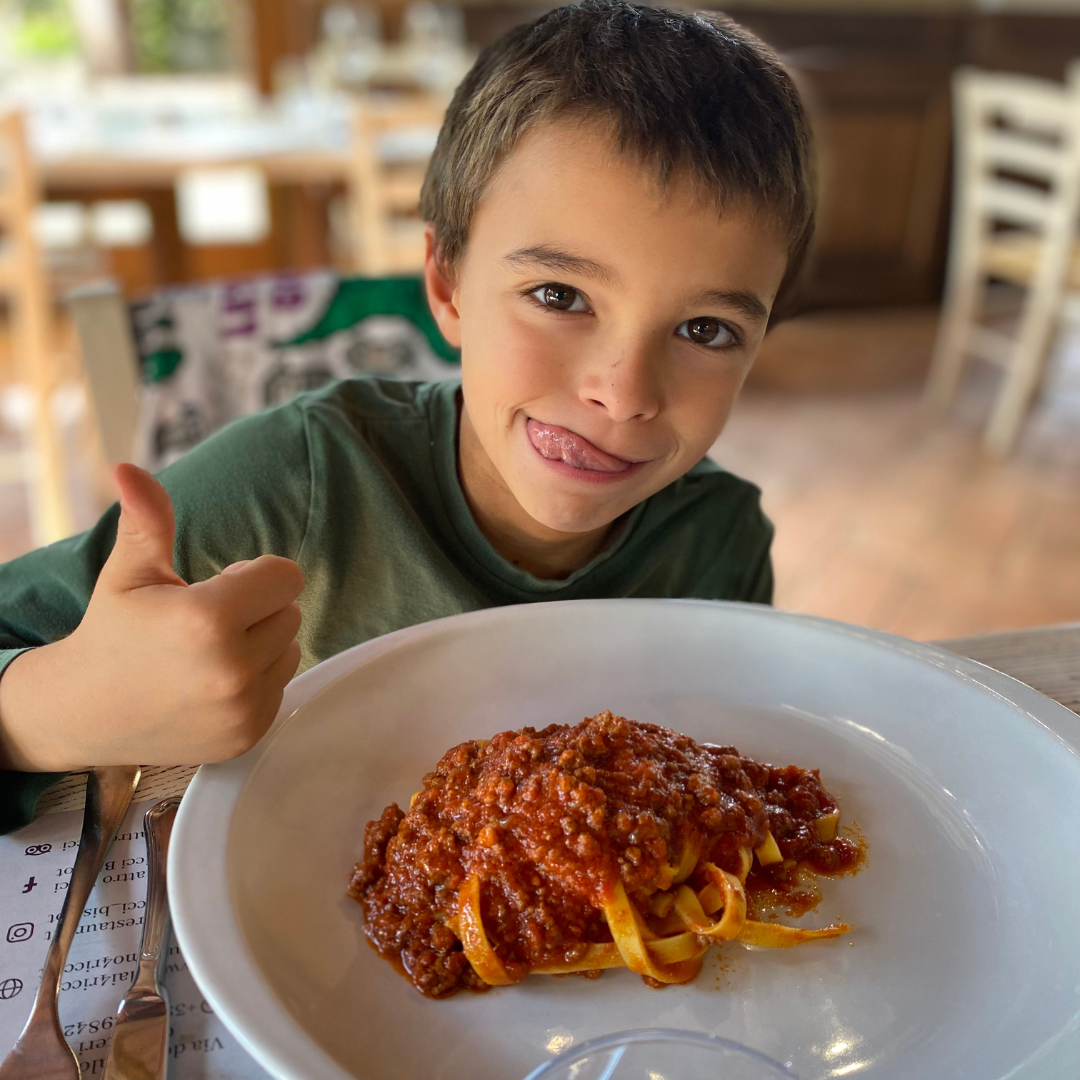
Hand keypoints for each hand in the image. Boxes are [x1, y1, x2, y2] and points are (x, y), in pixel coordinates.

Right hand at [0, 464, 303, 771]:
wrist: (84, 713)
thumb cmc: (111, 634)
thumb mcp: (129, 573)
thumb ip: (147, 521)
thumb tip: (128, 469)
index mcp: (208, 621)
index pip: (286, 577)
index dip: (256, 573)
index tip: (221, 583)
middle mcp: (232, 670)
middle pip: (291, 612)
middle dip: (259, 607)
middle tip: (209, 618)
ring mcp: (242, 709)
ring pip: (291, 649)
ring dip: (264, 643)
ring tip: (211, 649)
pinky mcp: (249, 735)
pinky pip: (282, 686)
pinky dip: (259, 678)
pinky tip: (214, 678)